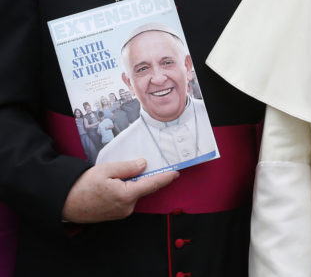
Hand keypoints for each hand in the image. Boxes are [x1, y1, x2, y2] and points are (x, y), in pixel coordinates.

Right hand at [61, 159, 178, 222]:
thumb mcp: (106, 170)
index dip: (165, 177)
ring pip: (134, 194)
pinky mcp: (116, 215)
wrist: (64, 203)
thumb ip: (127, 167)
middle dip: (143, 177)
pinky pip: (127, 200)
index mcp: (126, 195)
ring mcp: (122, 213)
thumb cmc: (82, 185)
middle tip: (135, 166)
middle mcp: (127, 207)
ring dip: (132, 185)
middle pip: (143, 188)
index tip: (176, 172)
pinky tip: (114, 185)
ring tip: (114, 177)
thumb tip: (143, 165)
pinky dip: (126, 191)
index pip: (152, 184)